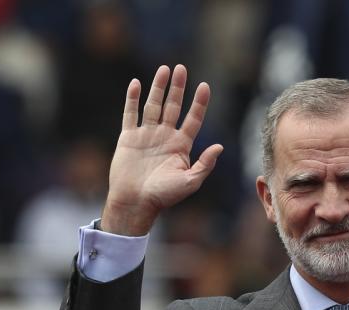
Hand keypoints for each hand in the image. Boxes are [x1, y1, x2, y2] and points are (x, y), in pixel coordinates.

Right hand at [101, 65, 223, 235]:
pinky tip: (136, 83)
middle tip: (181, 68)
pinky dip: (132, 99)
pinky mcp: (128, 138)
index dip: (199, 103)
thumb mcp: (189, 182)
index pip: (193, 119)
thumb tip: (220, 146)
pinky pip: (130, 114)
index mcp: (181, 146)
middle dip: (177, 88)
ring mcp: (146, 135)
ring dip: (158, 87)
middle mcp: (165, 137)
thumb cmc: (163, 196)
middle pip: (173, 106)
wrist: (135, 202)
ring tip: (164, 69)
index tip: (204, 86)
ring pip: (153, 105)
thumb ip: (205, 164)